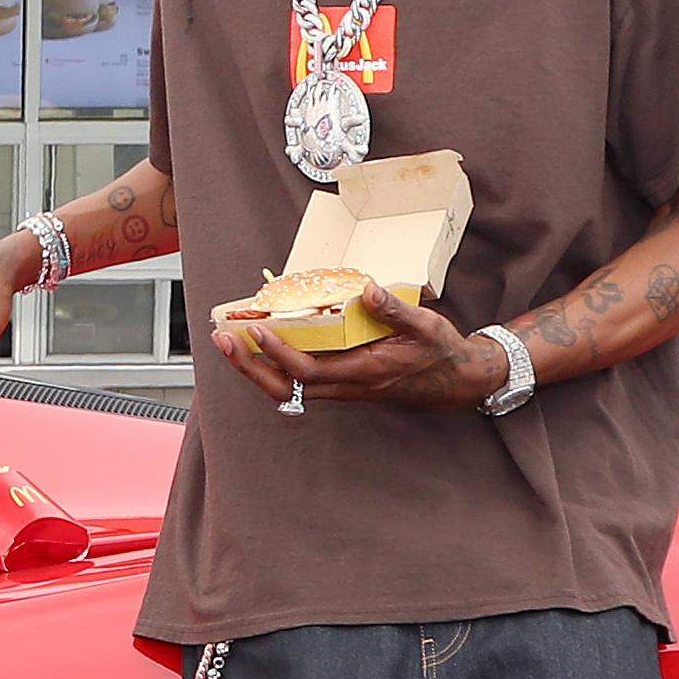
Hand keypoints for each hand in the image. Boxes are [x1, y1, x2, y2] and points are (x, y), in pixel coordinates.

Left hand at [209, 283, 497, 410]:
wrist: (455, 384)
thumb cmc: (441, 353)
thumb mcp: (426, 326)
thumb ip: (395, 309)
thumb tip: (366, 289)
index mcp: (365, 373)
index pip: (309, 369)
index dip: (279, 352)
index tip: (258, 329)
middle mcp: (348, 387)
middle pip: (286, 387)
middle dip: (250, 366)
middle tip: (223, 340)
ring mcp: (342, 390)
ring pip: (288, 388)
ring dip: (256, 368)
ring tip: (230, 341)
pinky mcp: (341, 385)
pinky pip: (298, 382)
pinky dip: (273, 367)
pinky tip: (260, 346)